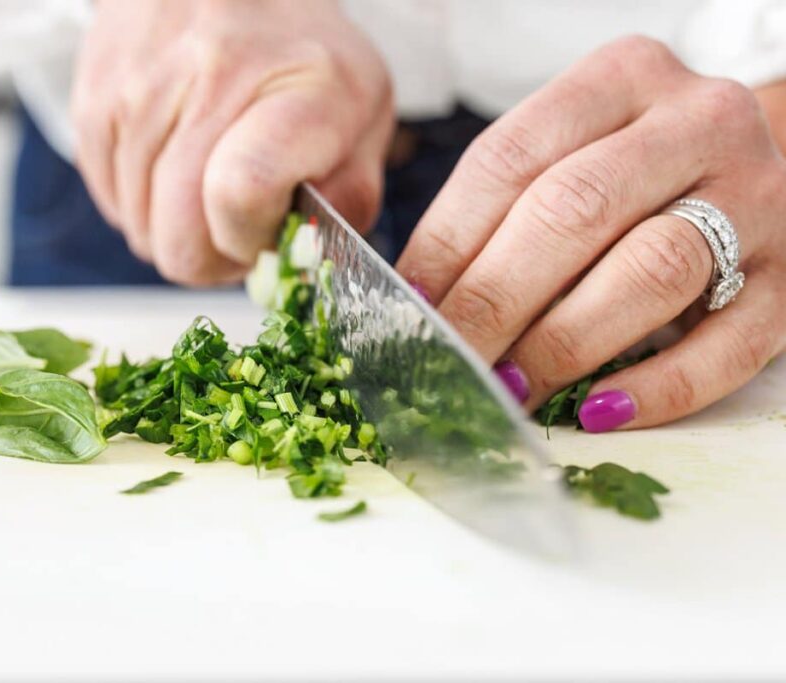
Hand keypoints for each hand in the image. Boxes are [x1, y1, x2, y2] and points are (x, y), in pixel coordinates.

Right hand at [71, 0, 393, 284]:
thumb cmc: (300, 58)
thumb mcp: (361, 116)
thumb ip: (348, 198)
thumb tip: (302, 258)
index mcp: (300, 88)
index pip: (241, 196)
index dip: (248, 238)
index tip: (265, 227)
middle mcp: (211, 77)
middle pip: (180, 238)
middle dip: (212, 254)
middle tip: (236, 221)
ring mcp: (141, 88)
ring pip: (141, 231)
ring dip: (176, 229)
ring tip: (207, 181)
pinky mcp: (95, 100)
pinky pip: (110, 204)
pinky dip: (141, 204)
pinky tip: (173, 168)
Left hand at [397, 36, 785, 430]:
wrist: (759, 160)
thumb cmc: (633, 169)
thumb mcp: (568, 153)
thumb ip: (500, 207)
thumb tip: (417, 301)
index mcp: (620, 77)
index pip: (509, 160)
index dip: (446, 244)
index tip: (407, 310)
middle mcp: (697, 122)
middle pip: (575, 211)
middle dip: (495, 299)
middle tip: (449, 361)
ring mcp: (757, 196)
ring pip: (653, 269)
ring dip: (565, 343)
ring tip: (511, 390)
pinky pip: (729, 342)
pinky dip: (658, 386)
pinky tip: (598, 413)